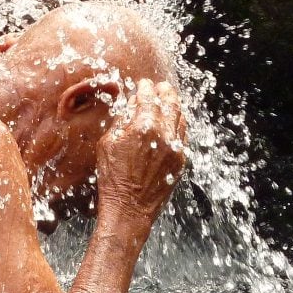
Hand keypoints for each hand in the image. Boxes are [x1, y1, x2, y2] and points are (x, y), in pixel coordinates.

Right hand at [96, 79, 186, 222]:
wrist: (129, 208)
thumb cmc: (113, 178)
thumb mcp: (108, 143)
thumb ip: (122, 120)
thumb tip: (131, 105)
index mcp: (143, 127)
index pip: (148, 98)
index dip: (145, 88)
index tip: (143, 84)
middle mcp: (164, 135)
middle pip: (170, 103)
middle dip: (165, 92)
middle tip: (161, 86)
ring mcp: (176, 148)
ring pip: (181, 118)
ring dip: (175, 105)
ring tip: (169, 99)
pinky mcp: (181, 160)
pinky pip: (184, 135)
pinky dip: (179, 123)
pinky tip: (174, 121)